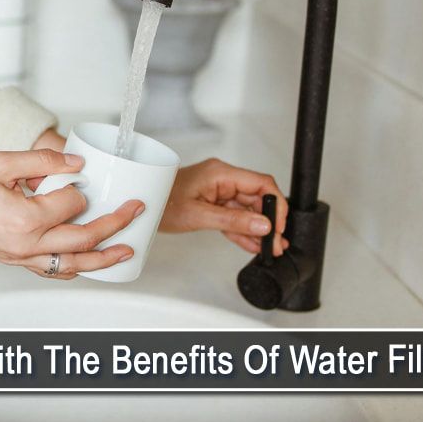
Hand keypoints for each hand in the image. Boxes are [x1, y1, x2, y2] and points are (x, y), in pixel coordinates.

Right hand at [0, 149, 141, 278]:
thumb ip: (41, 161)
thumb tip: (76, 163)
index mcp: (26, 219)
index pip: (71, 204)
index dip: (76, 187)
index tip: (74, 176)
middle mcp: (28, 244)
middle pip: (84, 239)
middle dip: (115, 224)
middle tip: (135, 210)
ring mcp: (22, 257)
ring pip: (73, 264)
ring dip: (104, 258)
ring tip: (126, 250)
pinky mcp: (15, 261)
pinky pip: (53, 271)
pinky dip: (75, 268)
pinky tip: (86, 262)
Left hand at [160, 158, 288, 255]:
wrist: (144, 204)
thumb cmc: (161, 202)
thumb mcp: (198, 215)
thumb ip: (233, 220)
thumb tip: (263, 225)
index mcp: (220, 173)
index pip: (261, 184)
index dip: (276, 204)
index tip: (279, 226)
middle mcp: (222, 178)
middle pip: (257, 197)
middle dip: (269, 220)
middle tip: (276, 243)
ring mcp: (218, 190)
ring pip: (248, 209)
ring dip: (258, 228)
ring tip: (270, 248)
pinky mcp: (213, 202)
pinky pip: (235, 215)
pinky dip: (244, 230)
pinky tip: (253, 244)